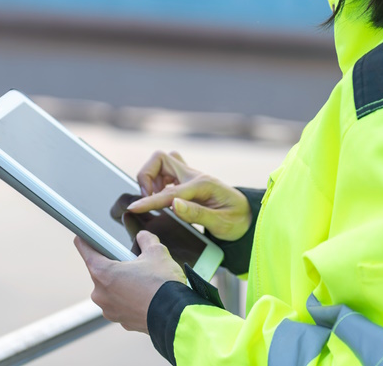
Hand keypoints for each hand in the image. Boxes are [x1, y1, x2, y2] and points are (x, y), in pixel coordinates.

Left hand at [74, 231, 185, 332]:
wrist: (177, 317)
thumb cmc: (163, 285)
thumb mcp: (156, 252)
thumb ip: (146, 239)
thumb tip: (143, 236)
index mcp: (103, 273)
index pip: (85, 250)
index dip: (86, 240)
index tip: (84, 236)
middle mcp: (100, 294)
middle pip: (101, 271)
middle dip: (114, 264)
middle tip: (132, 261)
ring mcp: (110, 310)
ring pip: (111, 289)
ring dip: (122, 283)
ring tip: (142, 279)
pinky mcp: (121, 321)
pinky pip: (121, 304)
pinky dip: (129, 298)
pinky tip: (145, 294)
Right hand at [127, 151, 251, 240]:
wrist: (248, 216)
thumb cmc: (236, 220)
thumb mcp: (222, 224)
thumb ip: (197, 214)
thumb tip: (174, 205)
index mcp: (203, 185)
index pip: (169, 192)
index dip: (149, 201)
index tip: (134, 208)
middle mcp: (195, 175)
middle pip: (160, 158)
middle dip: (147, 175)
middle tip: (148, 197)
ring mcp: (191, 175)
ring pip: (161, 161)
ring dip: (151, 177)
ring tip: (154, 198)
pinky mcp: (187, 179)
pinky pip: (166, 170)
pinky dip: (157, 180)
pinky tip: (162, 197)